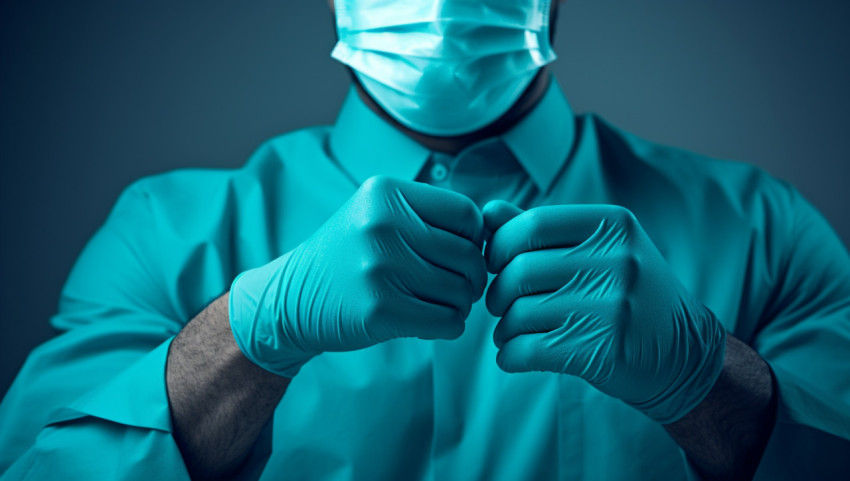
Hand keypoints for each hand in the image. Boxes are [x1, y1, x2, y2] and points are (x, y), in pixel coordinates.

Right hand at [229, 176, 486, 376]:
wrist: (291, 298)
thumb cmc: (349, 257)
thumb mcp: (377, 216)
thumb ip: (429, 217)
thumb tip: (497, 233)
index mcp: (386, 193)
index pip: (467, 215)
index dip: (475, 239)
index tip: (461, 255)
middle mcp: (382, 225)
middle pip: (468, 255)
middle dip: (472, 278)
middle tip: (458, 288)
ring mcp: (379, 269)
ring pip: (461, 292)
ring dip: (460, 305)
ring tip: (439, 303)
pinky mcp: (379, 310)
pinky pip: (447, 321)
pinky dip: (450, 327)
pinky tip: (432, 322)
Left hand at [482, 200, 725, 423]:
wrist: (682, 354)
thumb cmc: (627, 295)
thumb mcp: (598, 251)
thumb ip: (543, 231)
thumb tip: (488, 212)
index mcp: (613, 225)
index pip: (532, 225)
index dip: (500, 246)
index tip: (497, 264)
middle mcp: (617, 261)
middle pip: (520, 270)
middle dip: (498, 292)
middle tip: (500, 305)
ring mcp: (612, 307)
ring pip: (520, 313)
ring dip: (503, 328)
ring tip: (509, 332)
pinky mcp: (604, 350)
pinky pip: (529, 349)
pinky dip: (510, 355)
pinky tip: (513, 356)